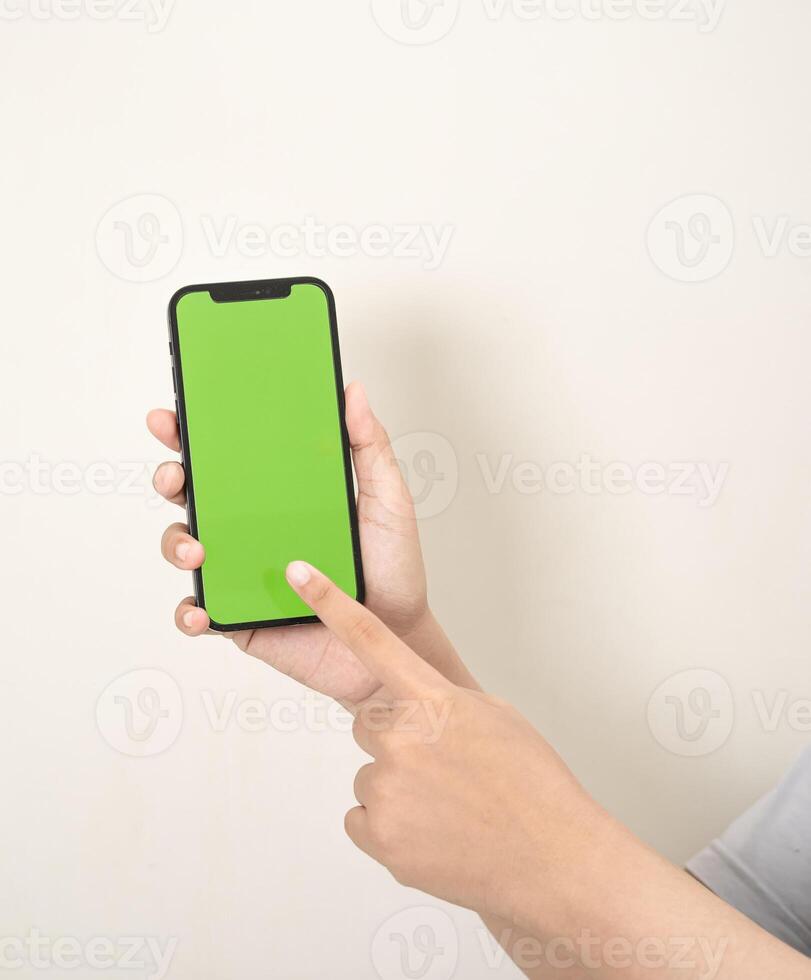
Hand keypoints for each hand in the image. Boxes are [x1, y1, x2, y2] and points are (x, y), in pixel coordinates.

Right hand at [147, 383, 438, 703]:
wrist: (397, 641)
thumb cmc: (393, 571)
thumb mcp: (388, 502)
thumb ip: (370, 447)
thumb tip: (353, 391)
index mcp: (282, 494)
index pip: (232, 456)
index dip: (199, 432)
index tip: (179, 413)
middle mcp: (253, 528)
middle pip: (196, 493)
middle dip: (172, 475)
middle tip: (176, 473)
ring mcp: (242, 572)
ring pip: (186, 546)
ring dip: (176, 541)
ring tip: (197, 549)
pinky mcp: (239, 617)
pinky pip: (198, 613)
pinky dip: (189, 611)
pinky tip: (200, 609)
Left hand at [283, 558, 601, 928]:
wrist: (551, 859)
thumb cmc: (532, 786)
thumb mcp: (495, 717)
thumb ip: (443, 700)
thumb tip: (412, 707)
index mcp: (433, 700)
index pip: (371, 638)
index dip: (329, 602)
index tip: (298, 574)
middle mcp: (402, 738)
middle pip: (369, 723)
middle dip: (398, 739)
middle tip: (444, 767)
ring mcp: (387, 787)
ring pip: (370, 774)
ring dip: (398, 786)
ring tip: (447, 807)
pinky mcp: (378, 834)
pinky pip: (362, 816)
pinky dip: (390, 825)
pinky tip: (430, 831)